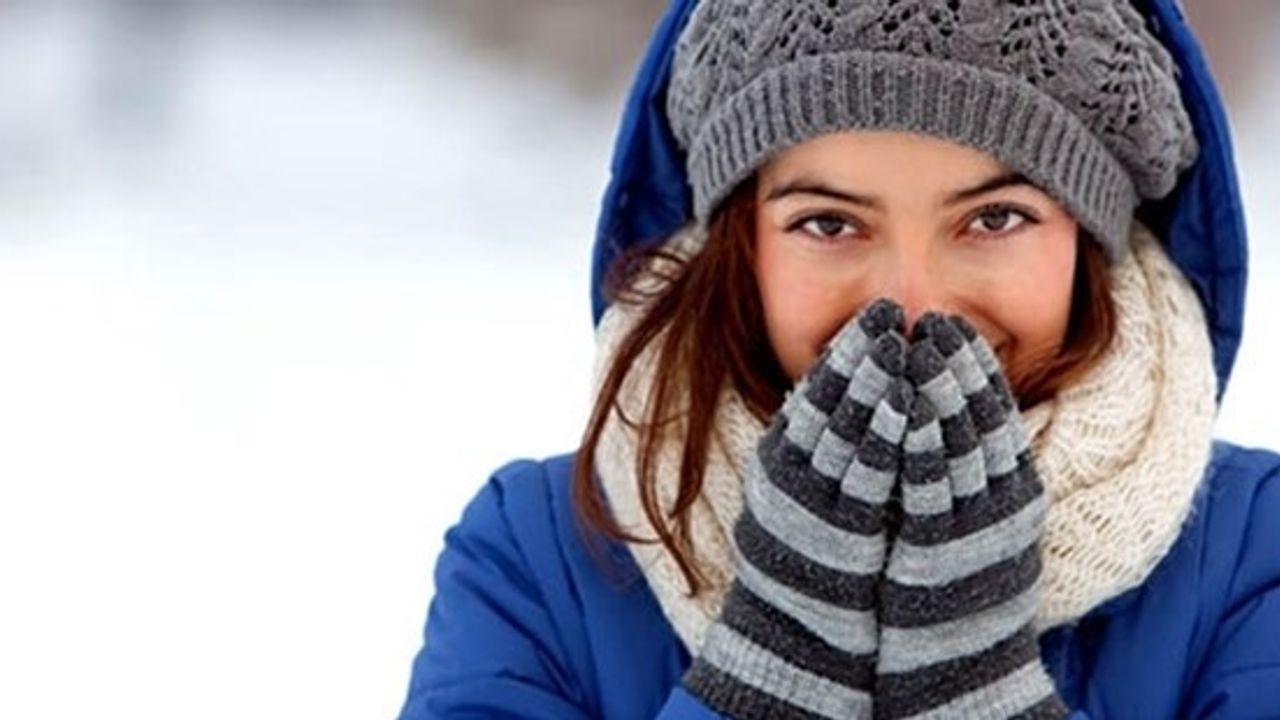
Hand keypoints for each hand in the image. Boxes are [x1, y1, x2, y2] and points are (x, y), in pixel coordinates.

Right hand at [684, 299, 909, 719]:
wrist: (797, 628)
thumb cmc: (804, 551)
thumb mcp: (795, 487)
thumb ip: (812, 440)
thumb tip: (838, 388)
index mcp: (781, 458)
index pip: (813, 392)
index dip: (844, 351)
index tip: (873, 315)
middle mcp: (794, 474)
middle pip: (830, 401)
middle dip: (861, 353)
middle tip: (888, 312)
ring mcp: (818, 501)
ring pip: (849, 430)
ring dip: (877, 384)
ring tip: (903, 344)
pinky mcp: (845, 530)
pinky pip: (871, 474)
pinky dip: (892, 436)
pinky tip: (914, 406)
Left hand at [874, 313, 1066, 719]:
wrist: (959, 659)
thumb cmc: (960, 579)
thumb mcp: (983, 517)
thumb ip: (974, 469)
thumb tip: (951, 412)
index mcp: (1014, 489)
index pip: (998, 413)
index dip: (976, 367)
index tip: (955, 326)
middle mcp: (999, 502)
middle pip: (980, 418)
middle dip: (956, 364)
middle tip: (934, 320)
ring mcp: (971, 523)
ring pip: (957, 442)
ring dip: (936, 389)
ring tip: (916, 343)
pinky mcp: (937, 546)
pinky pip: (927, 483)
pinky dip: (917, 439)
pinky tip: (903, 404)